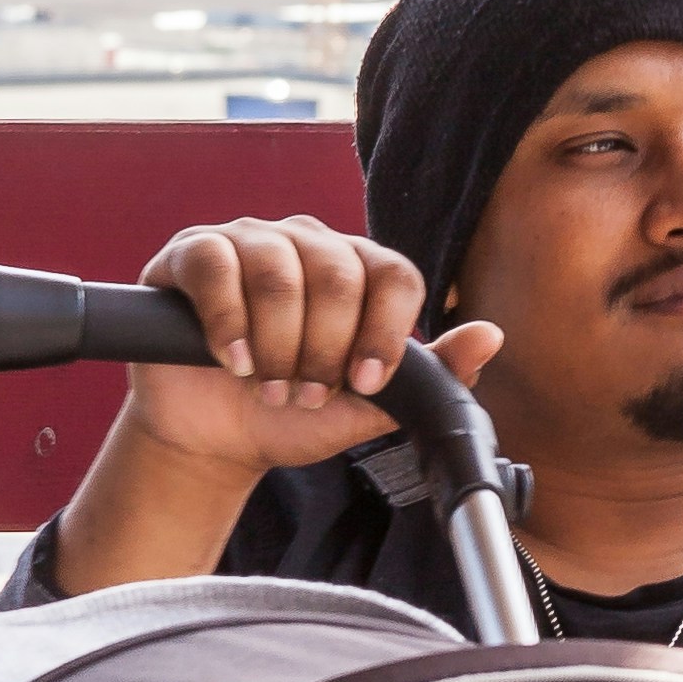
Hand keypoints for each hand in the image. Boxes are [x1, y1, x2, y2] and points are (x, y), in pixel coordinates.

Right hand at [47, 217, 501, 596]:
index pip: (393, 273)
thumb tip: (489, 337)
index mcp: (356, 271)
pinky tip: (231, 361)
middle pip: (337, 274)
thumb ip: (426, 378)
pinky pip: (216, 265)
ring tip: (265, 387)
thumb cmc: (289, 416)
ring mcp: (249, 240)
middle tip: (303, 395)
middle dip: (323, 351)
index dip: (383, 332)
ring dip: (275, 347)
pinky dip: (227, 322)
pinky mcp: (193, 252)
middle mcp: (307, 243)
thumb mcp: (364, 408)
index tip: (363, 383)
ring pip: (278, 272)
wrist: (215, 441)